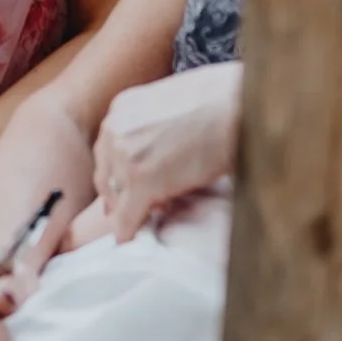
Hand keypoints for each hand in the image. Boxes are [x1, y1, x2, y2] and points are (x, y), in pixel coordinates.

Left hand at [92, 61, 241, 241]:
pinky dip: (128, 232)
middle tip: (134, 208)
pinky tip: (132, 240)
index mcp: (120, 109)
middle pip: (105, 175)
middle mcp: (114, 129)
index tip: (130, 188)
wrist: (236, 105)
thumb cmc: (218, 101)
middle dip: (119, 194)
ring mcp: (124, 156)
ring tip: (149, 217)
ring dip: (129, 211)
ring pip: (114, 198)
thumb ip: (152, 126)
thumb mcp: (168, 104)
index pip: (107, 151)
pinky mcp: (141, 181)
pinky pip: (126, 217)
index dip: (120, 173)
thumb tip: (157, 147)